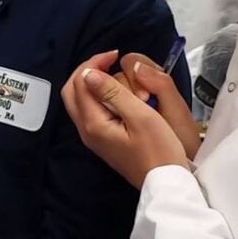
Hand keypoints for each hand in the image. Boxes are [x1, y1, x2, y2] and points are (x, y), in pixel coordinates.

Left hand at [61, 51, 189, 187]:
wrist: (165, 183)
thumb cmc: (159, 150)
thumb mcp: (140, 116)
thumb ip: (113, 93)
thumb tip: (89, 74)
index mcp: (93, 123)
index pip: (80, 83)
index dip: (94, 63)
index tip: (115, 55)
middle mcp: (86, 131)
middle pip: (72, 92)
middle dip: (87, 71)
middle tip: (109, 61)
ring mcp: (93, 137)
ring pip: (80, 101)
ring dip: (92, 83)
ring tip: (114, 72)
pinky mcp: (102, 140)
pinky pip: (90, 111)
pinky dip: (98, 95)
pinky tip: (117, 91)